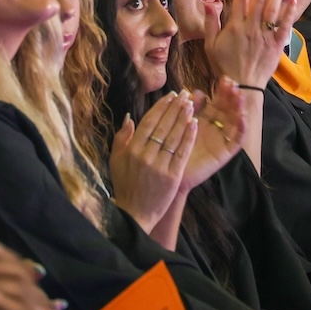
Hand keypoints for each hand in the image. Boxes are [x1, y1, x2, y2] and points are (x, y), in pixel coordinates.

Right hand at [110, 91, 197, 232]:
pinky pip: (182, 152)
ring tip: (191, 105)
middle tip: (184, 95)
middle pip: (163, 126)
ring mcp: (159, 165)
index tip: (170, 96)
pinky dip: (188, 137)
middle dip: (174, 108)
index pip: (148, 122)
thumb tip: (130, 117)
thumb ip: (121, 138)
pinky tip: (194, 125)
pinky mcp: (172, 176)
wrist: (134, 214)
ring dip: (183, 118)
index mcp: (131, 149)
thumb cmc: (125, 186)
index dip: (161, 107)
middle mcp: (145, 155)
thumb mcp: (115, 161)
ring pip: (173, 136)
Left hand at [180, 79, 246, 191]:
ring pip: (235, 121)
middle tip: (233, 84)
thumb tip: (196, 91)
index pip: (217, 102)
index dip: (221, 91)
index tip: (223, 79)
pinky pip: (237, 140)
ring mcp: (221, 141)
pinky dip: (241, 128)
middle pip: (228, 110)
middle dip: (231, 96)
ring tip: (239, 96)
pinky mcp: (225, 153)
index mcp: (204, 121)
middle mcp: (215, 129)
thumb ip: (188, 109)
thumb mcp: (179, 124)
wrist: (169, 174)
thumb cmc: (171, 150)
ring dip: (239, 108)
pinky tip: (241, 116)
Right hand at [204, 0, 295, 86]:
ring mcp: (265, 36)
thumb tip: (209, 5)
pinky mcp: (276, 44)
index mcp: (235, 27)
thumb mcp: (210, 46)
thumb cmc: (224, 67)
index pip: (240, 2)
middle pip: (258, 1)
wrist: (242, 86)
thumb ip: (211, 24)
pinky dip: (289, 13)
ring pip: (272, 10)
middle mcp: (251, 28)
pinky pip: (284, 26)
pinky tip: (292, 1)